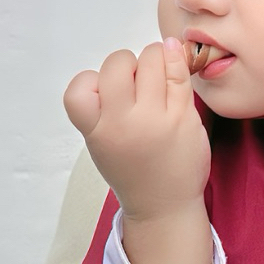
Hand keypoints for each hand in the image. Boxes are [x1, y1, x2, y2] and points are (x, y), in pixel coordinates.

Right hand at [63, 38, 210, 221]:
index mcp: (98, 132)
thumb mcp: (101, 144)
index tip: (105, 92)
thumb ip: (104, 108)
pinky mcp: (185, 117)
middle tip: (135, 81)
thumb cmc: (132, 169)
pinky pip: (179, 73)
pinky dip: (175, 59)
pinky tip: (173, 60)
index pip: (78, 89)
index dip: (90, 80)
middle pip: (117, 64)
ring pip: (151, 59)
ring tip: (156, 75)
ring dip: (153, 58)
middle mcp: (125, 124)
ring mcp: (157, 119)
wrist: (164, 205)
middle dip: (125, 62)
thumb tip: (126, 61)